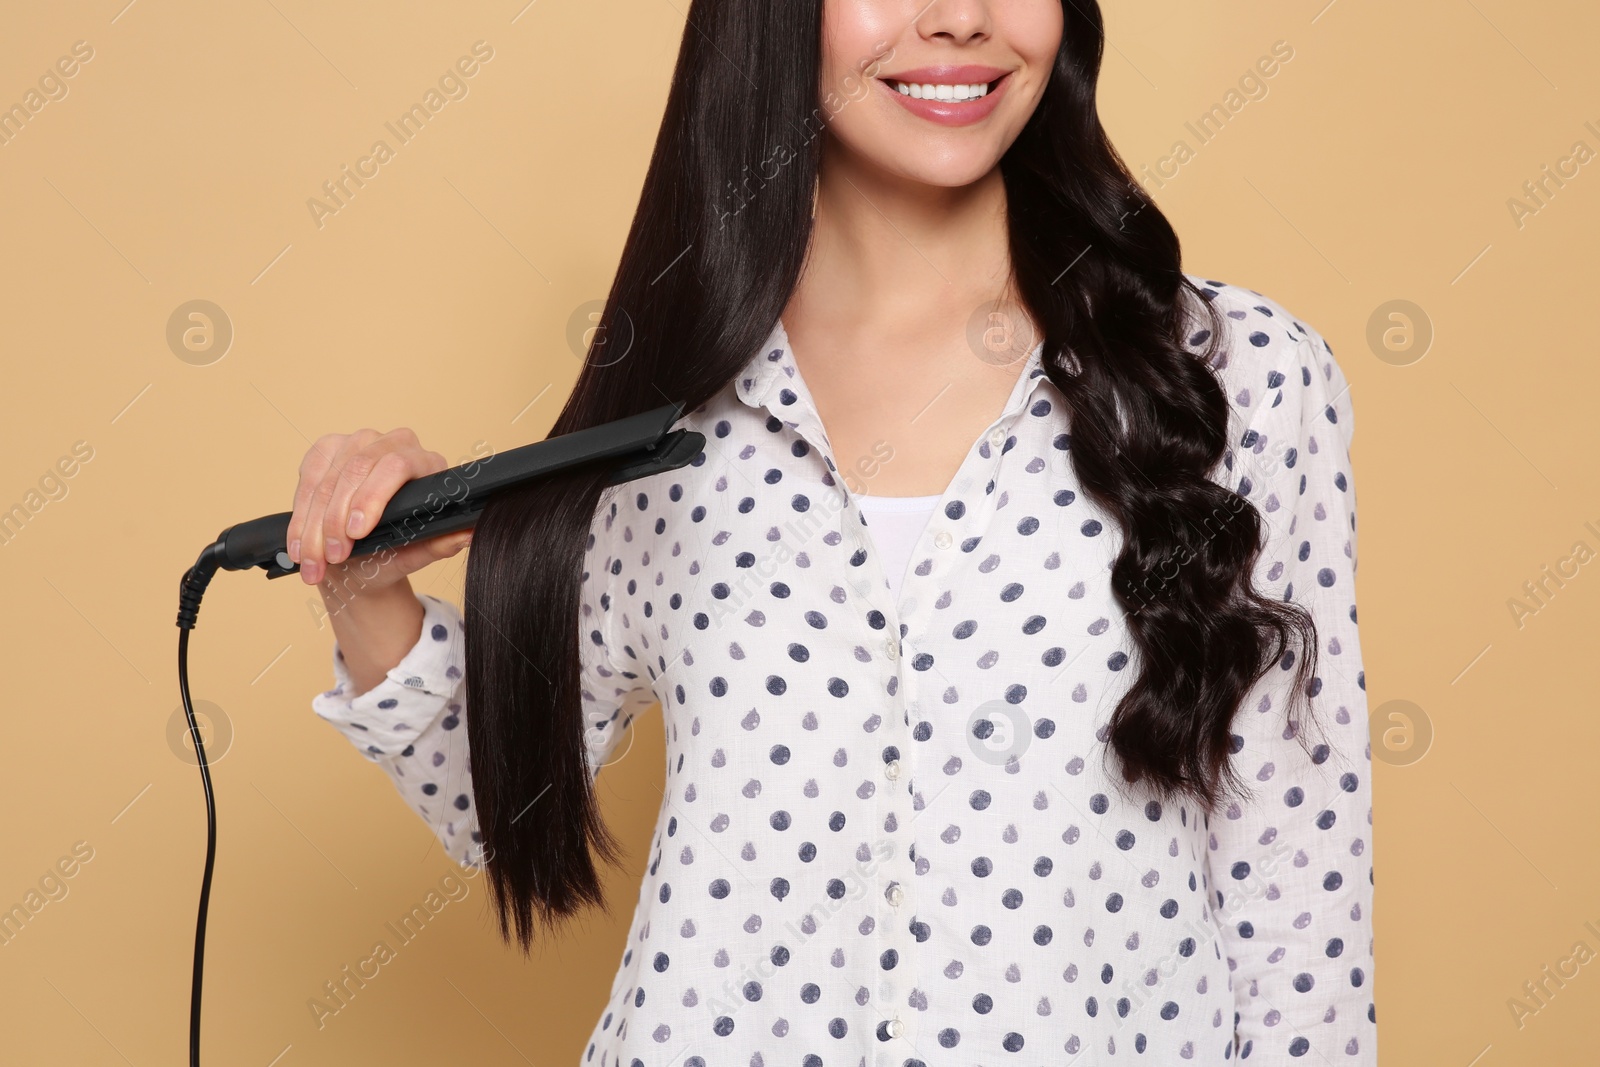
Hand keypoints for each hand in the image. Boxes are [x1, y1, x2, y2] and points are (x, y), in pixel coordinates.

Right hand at [286, 428, 472, 589]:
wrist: (362, 558)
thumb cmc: (395, 551)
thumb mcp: (415, 553)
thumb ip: (439, 543)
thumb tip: (468, 533)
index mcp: (427, 462)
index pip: (396, 465)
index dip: (371, 497)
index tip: (356, 532)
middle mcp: (395, 442)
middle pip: (356, 469)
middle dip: (336, 519)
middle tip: (332, 557)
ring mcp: (359, 441)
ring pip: (326, 479)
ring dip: (313, 525)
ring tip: (312, 563)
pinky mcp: (327, 448)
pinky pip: (308, 480)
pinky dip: (301, 517)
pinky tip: (300, 546)